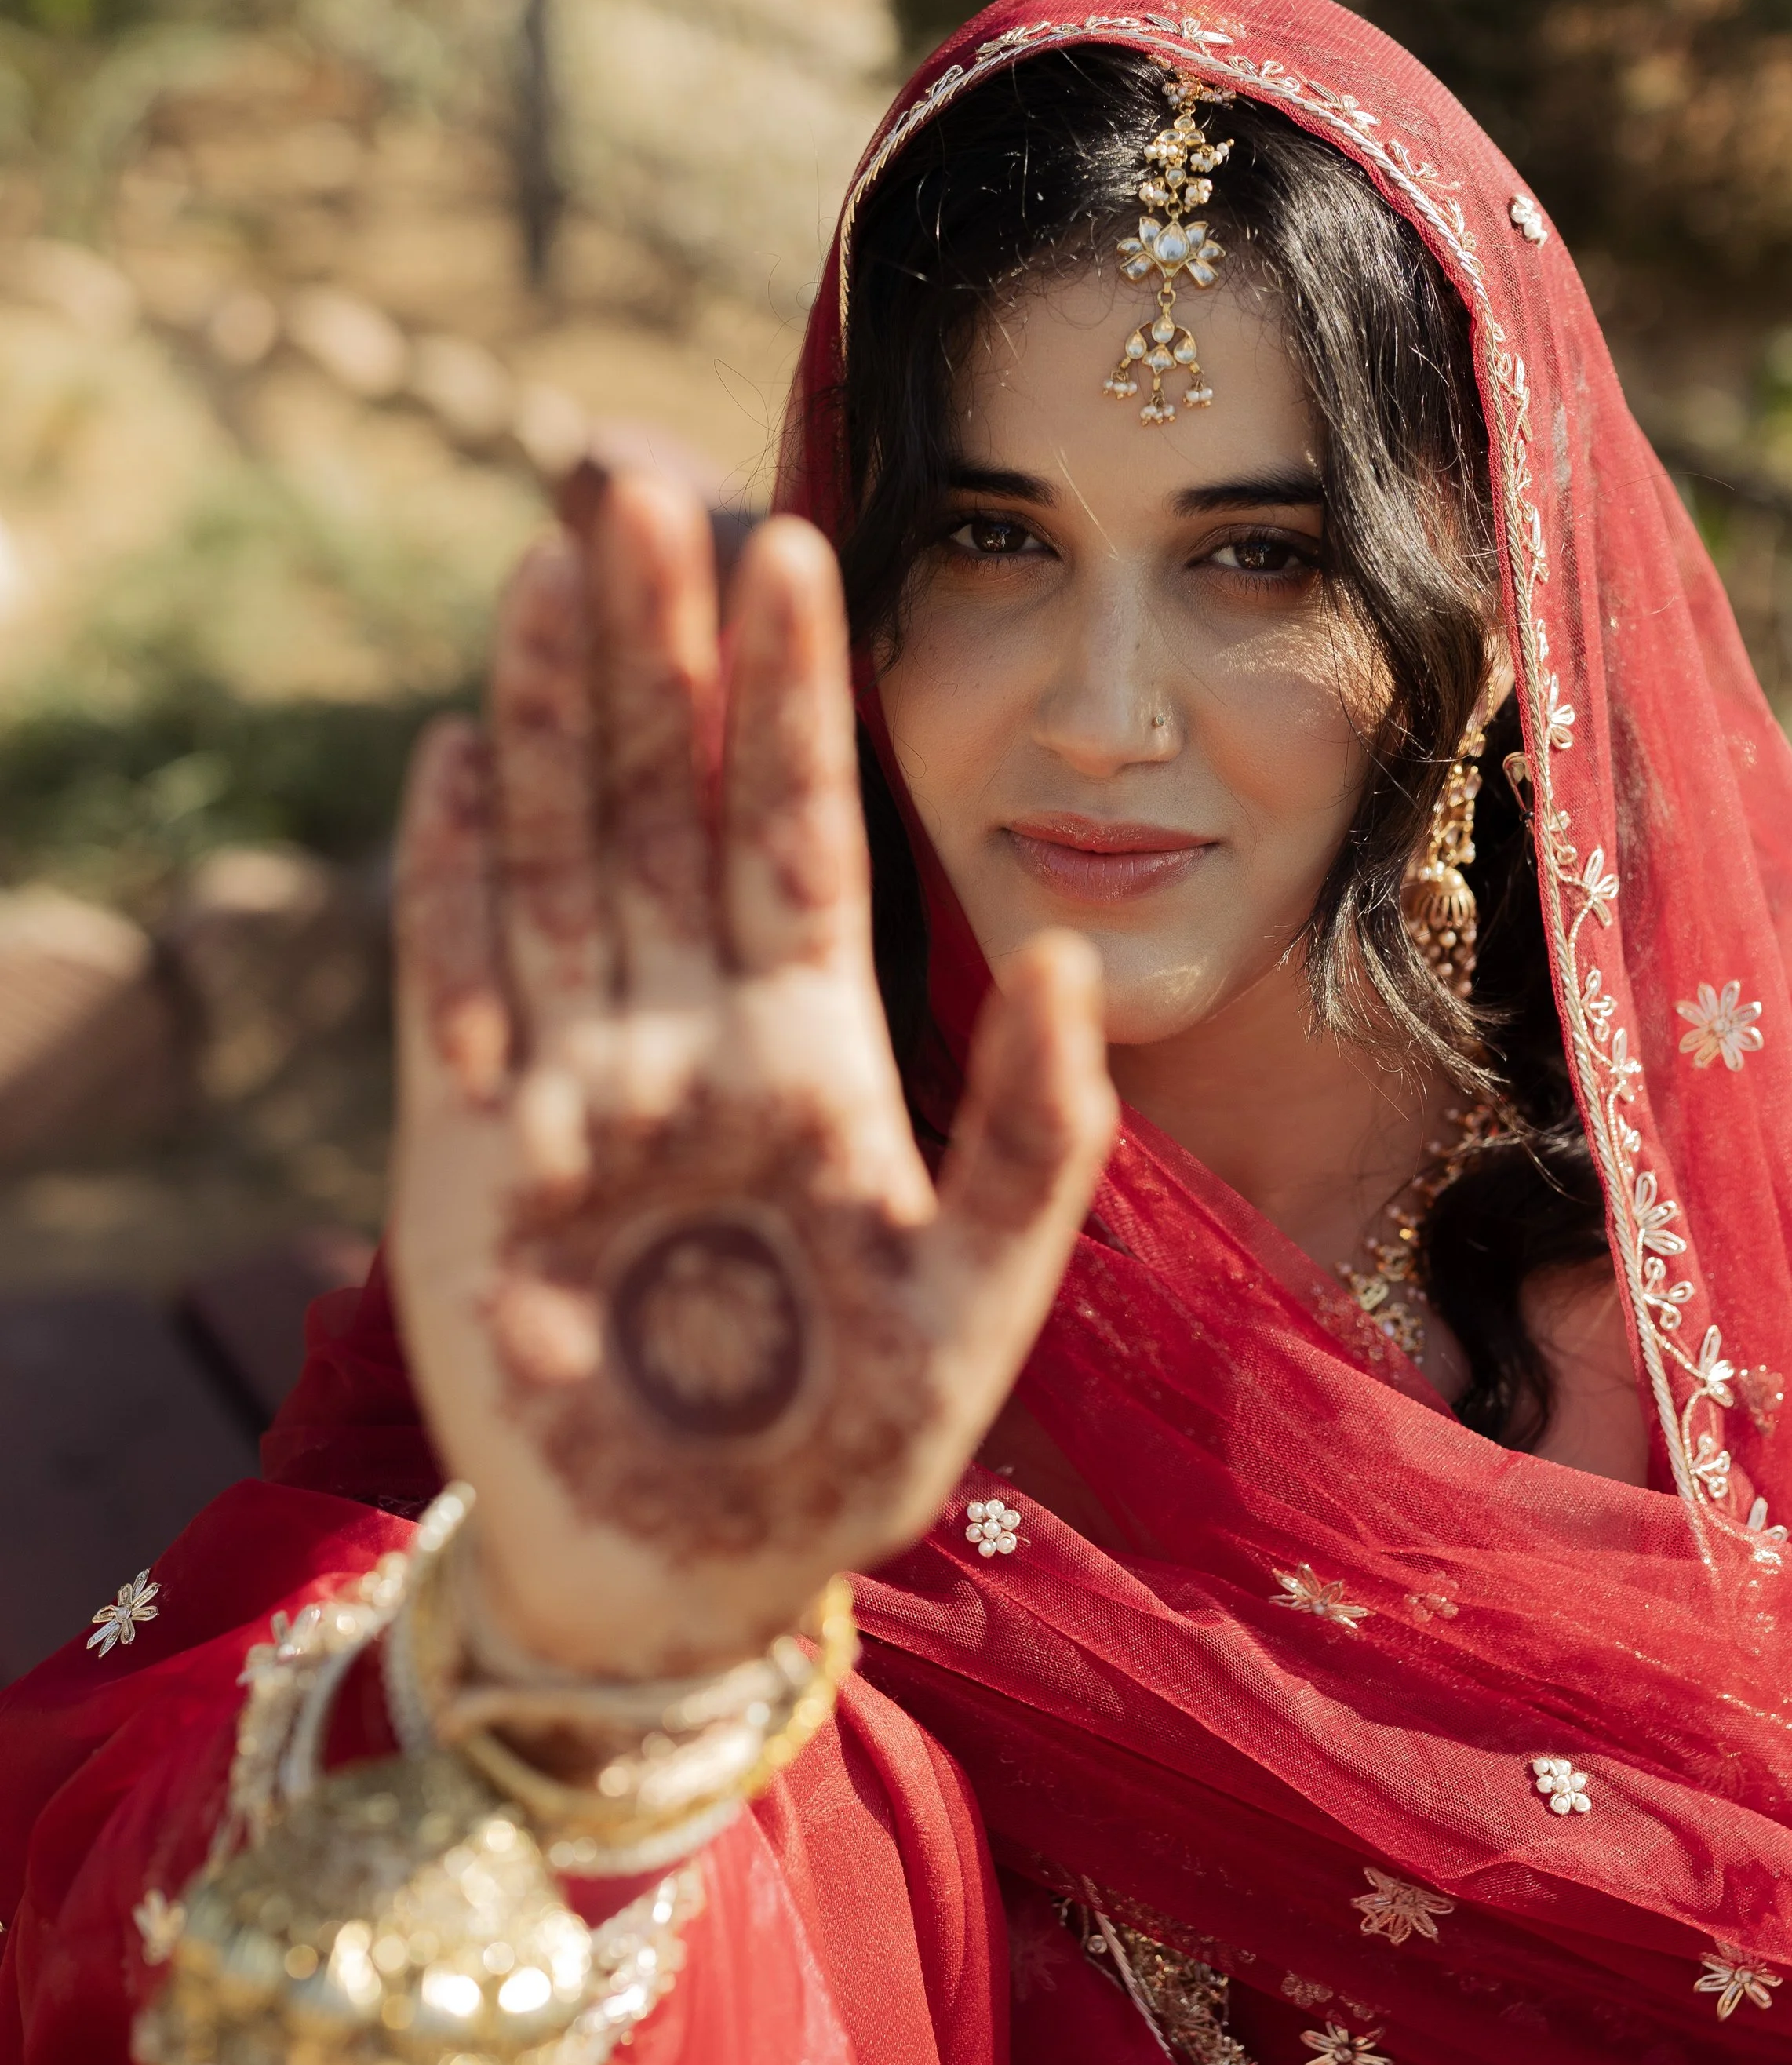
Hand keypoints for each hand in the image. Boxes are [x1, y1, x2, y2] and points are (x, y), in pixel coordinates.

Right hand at [389, 467, 1114, 1678]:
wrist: (690, 1576)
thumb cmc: (848, 1452)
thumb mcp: (980, 1292)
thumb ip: (1033, 1130)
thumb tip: (1064, 953)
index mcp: (814, 1058)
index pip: (802, 836)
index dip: (795, 700)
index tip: (797, 548)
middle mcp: (690, 1041)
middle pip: (667, 811)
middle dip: (654, 658)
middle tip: (642, 488)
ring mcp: (574, 1084)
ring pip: (559, 863)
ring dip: (546, 722)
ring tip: (547, 572)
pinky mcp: (467, 1150)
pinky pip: (458, 982)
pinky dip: (453, 877)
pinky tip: (456, 756)